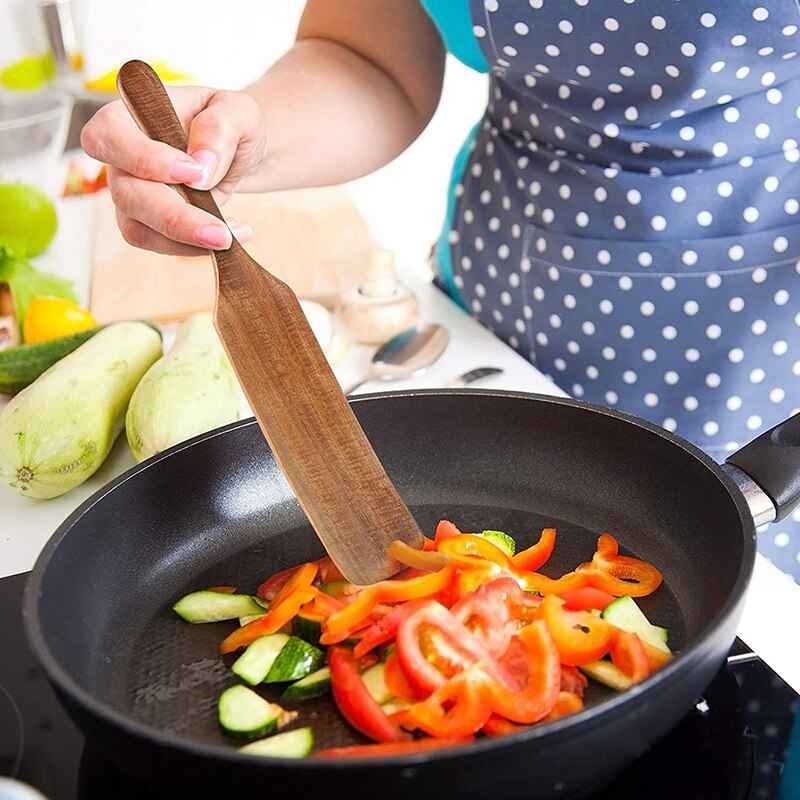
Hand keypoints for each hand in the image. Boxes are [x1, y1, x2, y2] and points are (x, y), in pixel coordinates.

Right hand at [81, 86, 266, 255]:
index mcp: (130, 116)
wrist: (238, 152)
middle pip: (126, 193)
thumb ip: (220, 128)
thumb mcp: (238, 112)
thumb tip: (202, 167)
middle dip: (174, 218)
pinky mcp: (147, 221)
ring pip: (137, 228)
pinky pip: (158, 243)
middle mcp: (121, 157)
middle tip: (221, 234)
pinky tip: (225, 239)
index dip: (144, 159)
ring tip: (229, 238)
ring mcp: (131, 192)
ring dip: (184, 241)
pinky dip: (192, 248)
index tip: (195, 175)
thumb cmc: (230, 123)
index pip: (109, 135)